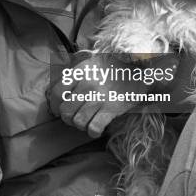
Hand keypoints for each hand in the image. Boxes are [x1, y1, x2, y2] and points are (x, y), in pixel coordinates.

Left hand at [48, 53, 178, 137]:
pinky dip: (93, 132)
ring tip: (88, 122)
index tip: (59, 110)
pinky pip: (93, 128)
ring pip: (77, 121)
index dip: (55, 105)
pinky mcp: (111, 109)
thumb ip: (76, 75)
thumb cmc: (114, 67)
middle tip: (76, 117)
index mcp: (80, 72)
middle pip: (65, 110)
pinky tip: (97, 128)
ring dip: (81, 126)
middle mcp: (87, 84)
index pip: (56, 92)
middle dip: (68, 118)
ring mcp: (99, 97)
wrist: (140, 68)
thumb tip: (62, 93)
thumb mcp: (92, 63)